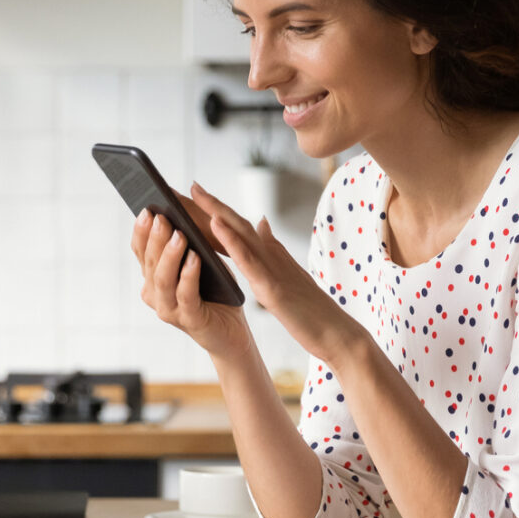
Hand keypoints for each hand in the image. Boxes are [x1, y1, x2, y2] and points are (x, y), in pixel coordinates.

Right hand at [132, 204, 249, 357]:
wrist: (232, 332)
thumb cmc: (216, 293)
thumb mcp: (200, 261)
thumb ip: (187, 242)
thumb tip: (179, 210)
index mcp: (153, 278)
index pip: (140, 251)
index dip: (141, 231)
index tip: (147, 209)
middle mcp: (155, 294)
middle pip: (150, 262)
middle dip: (156, 238)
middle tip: (163, 217)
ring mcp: (169, 309)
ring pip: (163, 278)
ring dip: (170, 254)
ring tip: (180, 234)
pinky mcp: (189, 319)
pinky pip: (185, 294)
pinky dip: (189, 275)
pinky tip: (195, 258)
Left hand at [191, 181, 369, 366]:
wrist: (335, 333)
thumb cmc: (311, 308)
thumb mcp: (287, 274)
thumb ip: (272, 247)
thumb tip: (261, 222)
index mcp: (271, 254)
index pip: (237, 227)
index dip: (214, 210)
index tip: (192, 194)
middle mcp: (271, 254)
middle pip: (235, 222)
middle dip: (208, 204)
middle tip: (183, 185)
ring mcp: (273, 268)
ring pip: (241, 233)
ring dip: (216, 211)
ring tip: (194, 193)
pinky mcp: (273, 287)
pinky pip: (248, 260)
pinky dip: (231, 239)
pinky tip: (215, 224)